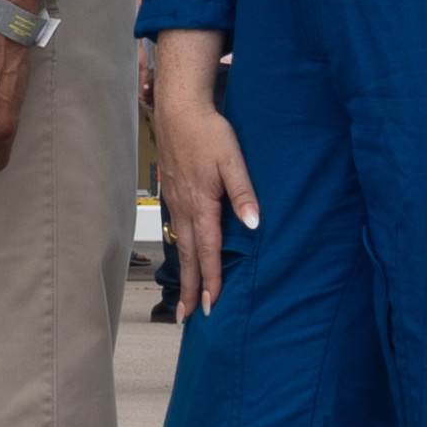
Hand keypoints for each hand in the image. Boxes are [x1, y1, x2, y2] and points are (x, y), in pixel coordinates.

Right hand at [145, 39, 254, 318]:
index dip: (209, 281)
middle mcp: (184, 208)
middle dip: (188, 288)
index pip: (207, 252)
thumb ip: (243, 193)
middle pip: (187, 257)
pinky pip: (176, 230)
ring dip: (182, 272)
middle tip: (187, 318)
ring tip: (182, 296)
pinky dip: (180, 250)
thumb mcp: (232, 160)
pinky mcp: (173, 192)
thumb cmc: (208, 132)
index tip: (209, 307)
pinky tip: (183, 255)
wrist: (178, 108)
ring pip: (179, 245)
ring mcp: (175, 201)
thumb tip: (254, 224)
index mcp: (201, 205)